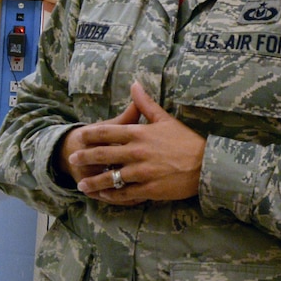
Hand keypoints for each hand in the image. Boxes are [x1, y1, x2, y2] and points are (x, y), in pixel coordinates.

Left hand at [64, 82, 204, 205]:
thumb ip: (146, 104)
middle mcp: (137, 152)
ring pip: (110, 177)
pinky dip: (112, 195)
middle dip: (85, 158)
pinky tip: (103, 196)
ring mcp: (141, 172)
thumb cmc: (187, 140)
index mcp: (139, 133)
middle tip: (72, 160)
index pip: (107, 133)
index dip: (90, 135)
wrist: (207, 164)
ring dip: (94, 182)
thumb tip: (135, 84)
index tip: (78, 137)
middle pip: (103, 155)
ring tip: (82, 186)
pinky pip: (124, 193)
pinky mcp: (149, 189)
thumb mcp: (166, 119)